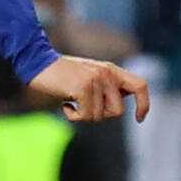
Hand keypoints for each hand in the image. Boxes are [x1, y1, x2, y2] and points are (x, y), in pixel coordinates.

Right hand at [29, 54, 146, 123]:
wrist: (37, 62)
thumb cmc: (61, 75)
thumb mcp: (90, 77)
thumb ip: (106, 87)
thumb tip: (119, 106)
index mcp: (112, 70)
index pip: (140, 86)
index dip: (144, 104)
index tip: (140, 118)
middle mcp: (107, 73)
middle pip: (118, 111)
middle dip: (101, 116)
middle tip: (84, 108)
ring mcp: (96, 80)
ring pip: (100, 116)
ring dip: (83, 116)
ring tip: (71, 103)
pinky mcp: (83, 87)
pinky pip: (85, 116)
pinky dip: (73, 116)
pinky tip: (64, 105)